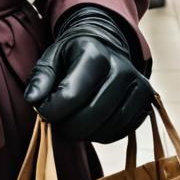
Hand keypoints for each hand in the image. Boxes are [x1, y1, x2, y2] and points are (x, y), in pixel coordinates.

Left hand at [24, 6, 152, 143]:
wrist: (106, 45)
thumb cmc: (74, 54)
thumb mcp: (52, 57)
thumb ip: (41, 78)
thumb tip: (33, 99)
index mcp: (94, 52)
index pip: (71, 94)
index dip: (52, 110)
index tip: (43, 110)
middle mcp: (121, 68)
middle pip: (91, 114)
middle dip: (67, 126)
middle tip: (56, 123)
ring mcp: (138, 85)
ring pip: (107, 127)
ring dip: (84, 133)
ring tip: (72, 122)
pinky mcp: (145, 102)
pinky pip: (121, 131)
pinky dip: (102, 134)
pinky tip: (91, 123)